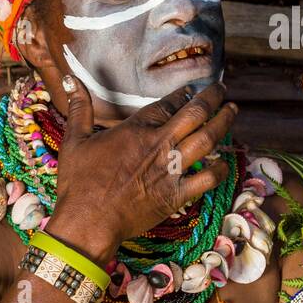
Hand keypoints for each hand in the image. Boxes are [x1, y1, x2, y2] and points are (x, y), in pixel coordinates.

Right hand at [45, 77, 236, 260]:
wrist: (88, 222)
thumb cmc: (79, 183)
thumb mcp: (74, 141)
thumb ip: (78, 108)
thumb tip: (70, 80)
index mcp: (136, 130)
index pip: (167, 103)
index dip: (182, 93)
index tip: (190, 89)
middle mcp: (159, 145)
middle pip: (195, 114)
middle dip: (212, 97)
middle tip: (221, 89)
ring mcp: (171, 170)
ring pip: (207, 139)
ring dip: (223, 122)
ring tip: (232, 111)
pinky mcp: (176, 195)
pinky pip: (208, 179)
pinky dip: (221, 168)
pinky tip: (226, 160)